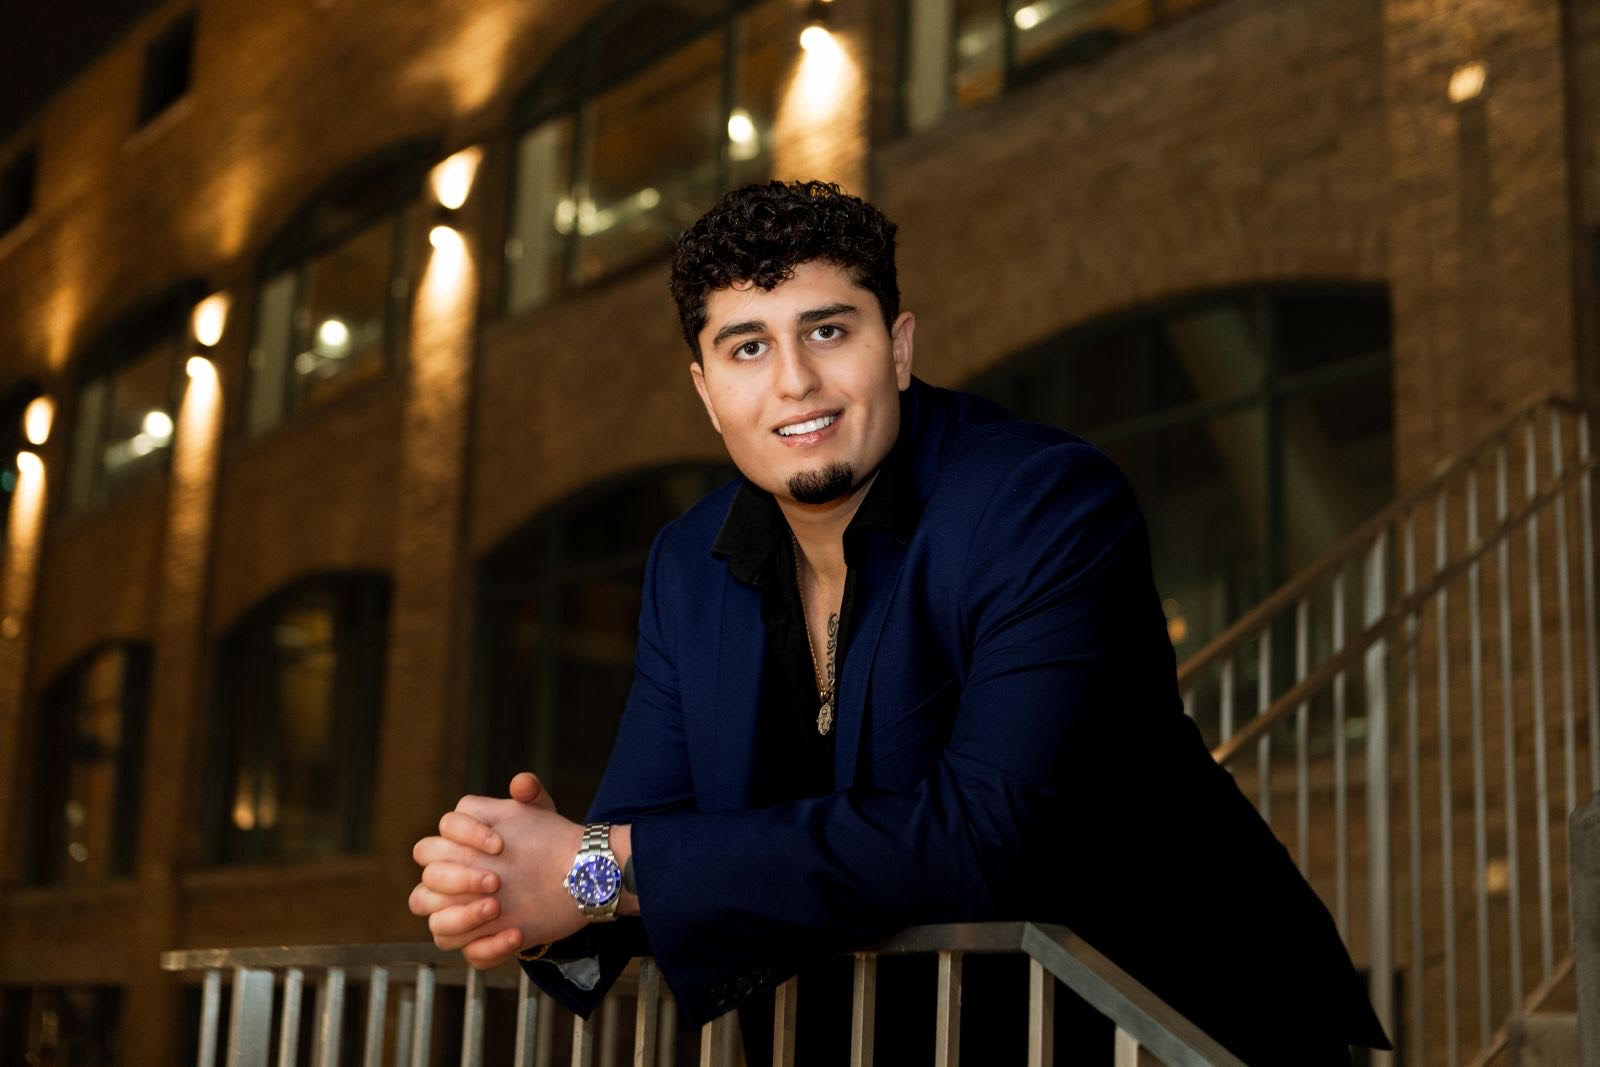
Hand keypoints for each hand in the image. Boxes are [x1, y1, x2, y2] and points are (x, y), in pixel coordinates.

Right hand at [409, 773, 568, 966]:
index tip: (500, 844)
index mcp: (460, 841)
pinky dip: (489, 947)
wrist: (571, 877)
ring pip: (436, 922)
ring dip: (463, 917)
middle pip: (429, 877)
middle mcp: (452, 877)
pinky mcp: (479, 940)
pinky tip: (517, 935)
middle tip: (496, 880)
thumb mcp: (542, 815)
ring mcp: (462, 911)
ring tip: (498, 908)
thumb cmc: (545, 842)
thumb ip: (530, 794)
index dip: (466, 835)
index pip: (443, 831)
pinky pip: (469, 952)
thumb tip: (521, 783)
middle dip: (459, 879)